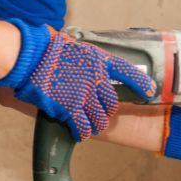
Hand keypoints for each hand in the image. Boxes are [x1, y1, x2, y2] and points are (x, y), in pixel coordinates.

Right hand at [0, 19, 155, 140]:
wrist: (30, 56)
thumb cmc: (48, 49)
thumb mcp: (76, 48)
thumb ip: (88, 62)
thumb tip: (91, 71)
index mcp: (100, 61)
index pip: (128, 72)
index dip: (140, 83)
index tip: (150, 91)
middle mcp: (96, 79)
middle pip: (112, 104)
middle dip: (107, 112)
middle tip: (100, 114)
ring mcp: (85, 95)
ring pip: (100, 119)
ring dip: (97, 125)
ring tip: (91, 126)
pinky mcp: (70, 108)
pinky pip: (83, 127)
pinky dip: (83, 133)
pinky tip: (80, 133)